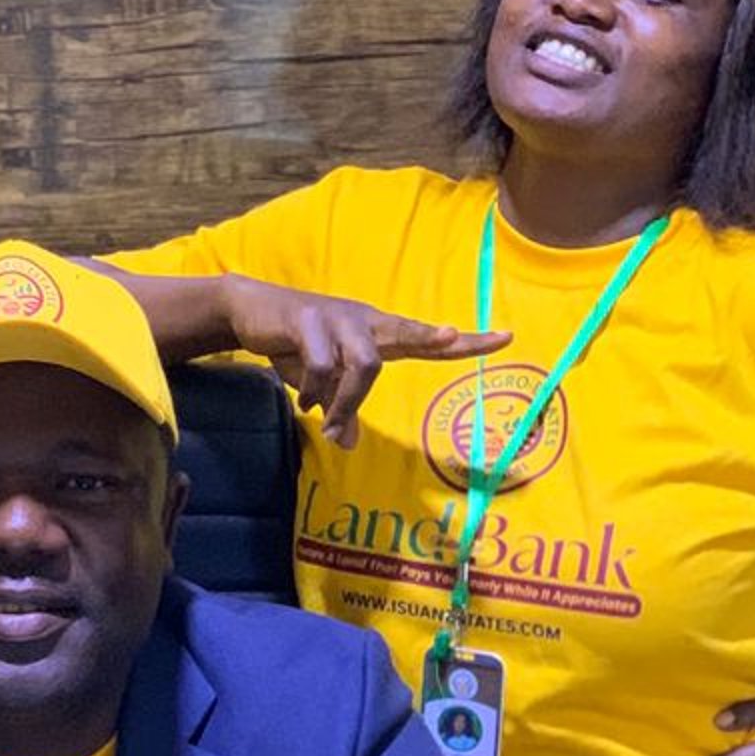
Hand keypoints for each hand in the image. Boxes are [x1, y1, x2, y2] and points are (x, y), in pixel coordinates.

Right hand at [224, 277, 507, 448]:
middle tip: (453, 335)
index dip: (465, 342)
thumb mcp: (320, 384)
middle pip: (406, 332)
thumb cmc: (295, 345)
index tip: (505, 338)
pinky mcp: (307, 320)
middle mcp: (363, 322)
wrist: (249, 309)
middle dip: (431, 337)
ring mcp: (336, 318)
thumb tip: (346, 446)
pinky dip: (315, 393)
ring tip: (326, 423)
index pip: (426, 339)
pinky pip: (322, 366)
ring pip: (362, 364)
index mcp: (376, 333)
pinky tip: (302, 403)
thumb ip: (339, 409)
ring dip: (346, 402)